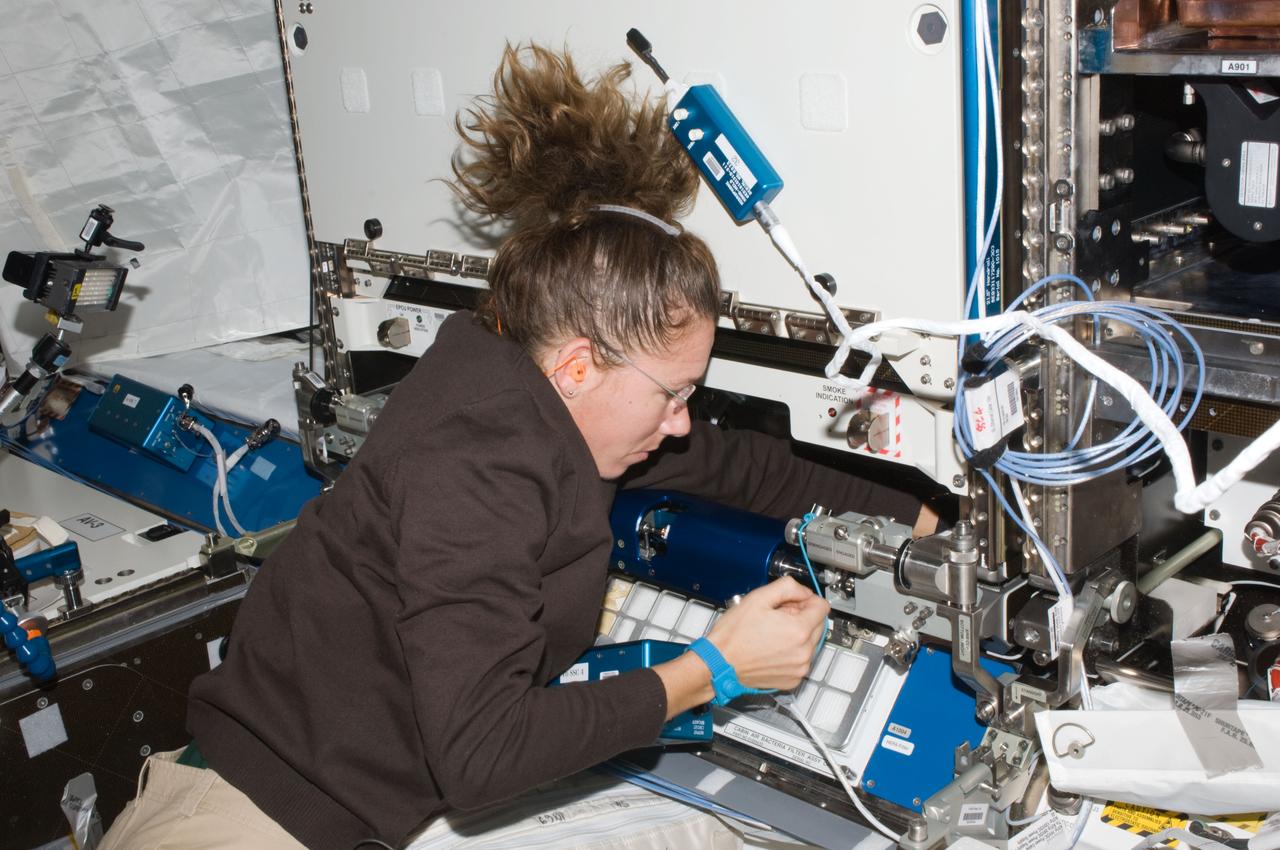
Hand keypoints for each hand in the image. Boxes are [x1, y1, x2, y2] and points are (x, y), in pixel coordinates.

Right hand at [704, 576, 828, 690]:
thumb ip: (788, 587)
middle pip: (818, 624)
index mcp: (799, 630)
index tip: (793, 602)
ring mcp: (799, 668)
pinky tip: (771, 647)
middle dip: (802, 616)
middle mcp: (804, 652)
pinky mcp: (792, 680)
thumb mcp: (758, 597)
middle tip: (778, 616)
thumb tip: (803, 591)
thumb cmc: (733, 635)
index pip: (822, 607)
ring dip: (797, 635)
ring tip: (772, 633)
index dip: (806, 599)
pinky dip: (791, 652)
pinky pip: (801, 660)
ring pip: (810, 642)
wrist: (718, 663)